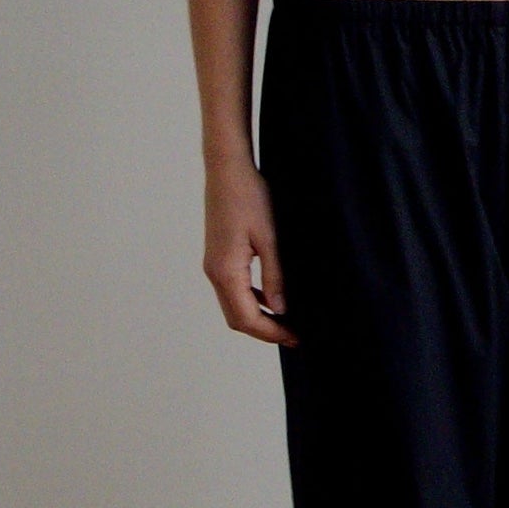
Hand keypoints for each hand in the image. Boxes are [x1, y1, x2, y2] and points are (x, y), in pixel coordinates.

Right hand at [204, 160, 299, 345]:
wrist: (227, 169)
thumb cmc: (249, 197)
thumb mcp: (270, 238)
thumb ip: (274, 276)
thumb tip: (280, 308)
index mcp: (226, 271)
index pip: (246, 318)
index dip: (271, 333)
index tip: (295, 338)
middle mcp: (214, 273)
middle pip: (236, 318)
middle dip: (264, 331)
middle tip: (294, 335)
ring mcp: (214, 265)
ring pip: (233, 305)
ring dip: (258, 317)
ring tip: (287, 321)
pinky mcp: (218, 257)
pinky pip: (233, 289)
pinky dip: (252, 300)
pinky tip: (274, 298)